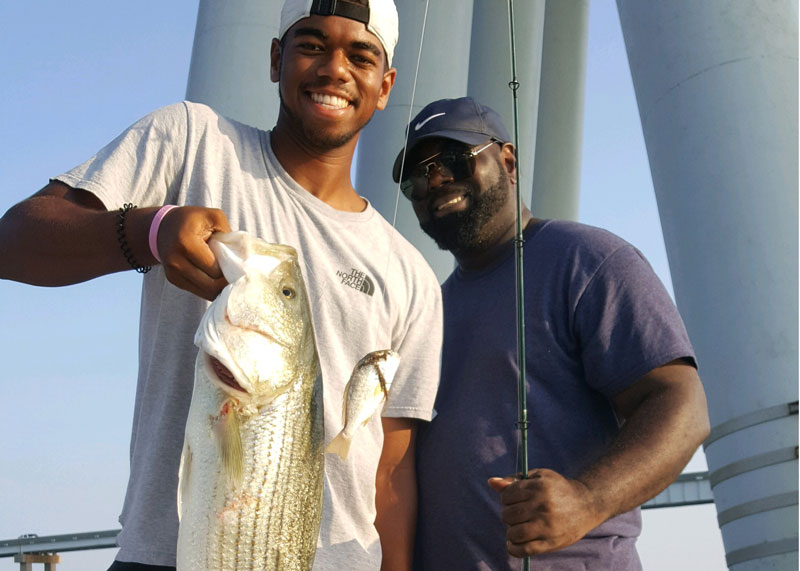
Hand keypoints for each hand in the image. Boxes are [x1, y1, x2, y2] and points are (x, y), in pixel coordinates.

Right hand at [156, 206, 231, 299]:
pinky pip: (199, 292)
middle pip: (211, 285)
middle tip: (237, 274)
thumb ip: (229, 234)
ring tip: (228, 277)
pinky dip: (211, 288)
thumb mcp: (213, 216)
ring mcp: (172, 273)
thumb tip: (242, 257)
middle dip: (226, 282)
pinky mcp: (173, 280)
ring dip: (220, 288)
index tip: (239, 265)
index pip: (215, 270)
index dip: (230, 269)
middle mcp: (176, 261)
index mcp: (186, 243)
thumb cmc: (192, 220)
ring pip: (205, 292)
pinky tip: (216, 278)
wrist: (163, 227)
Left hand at [488, 468, 603, 557]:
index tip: (514, 500)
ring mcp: (547, 526)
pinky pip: (524, 550)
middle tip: (518, 514)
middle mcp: (542, 506)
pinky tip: (513, 543)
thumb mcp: (539, 477)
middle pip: (508, 514)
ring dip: (511, 531)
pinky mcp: (550, 543)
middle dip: (508, 514)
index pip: (507, 495)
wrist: (586, 504)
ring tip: (517, 527)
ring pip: (513, 533)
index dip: (507, 498)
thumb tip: (491, 482)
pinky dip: (513, 548)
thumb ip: (514, 480)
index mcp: (538, 487)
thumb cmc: (558, 488)